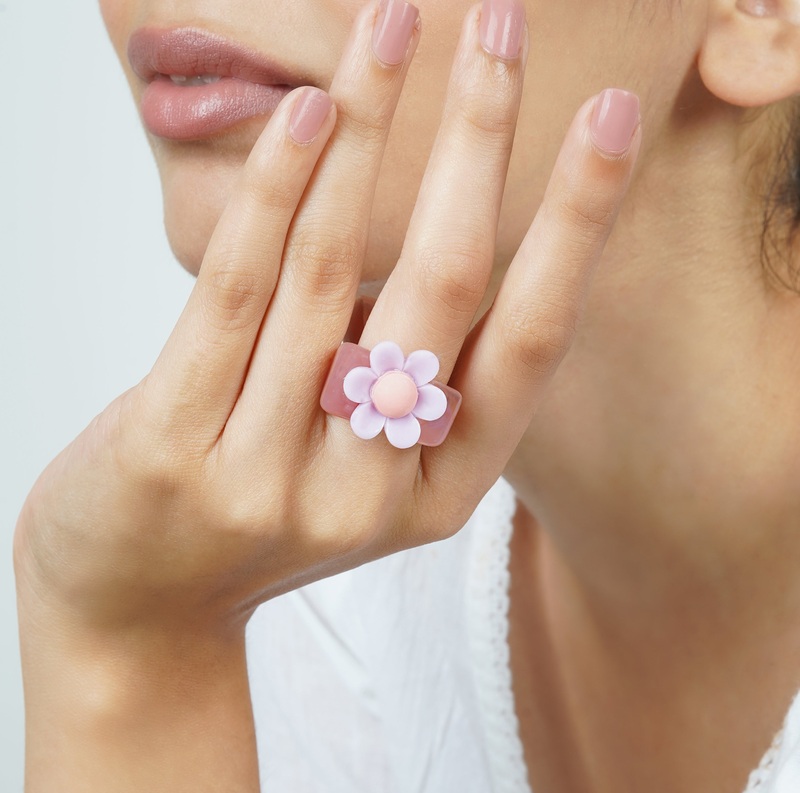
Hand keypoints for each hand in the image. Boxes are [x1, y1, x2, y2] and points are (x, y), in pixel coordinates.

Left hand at [14, 0, 640, 645]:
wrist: (142, 605)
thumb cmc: (257, 512)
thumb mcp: (356, 464)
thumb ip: (401, 373)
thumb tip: (433, 227)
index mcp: (442, 489)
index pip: (530, 341)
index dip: (576, 226)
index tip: (612, 124)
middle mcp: (373, 488)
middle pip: (445, 287)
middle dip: (481, 142)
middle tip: (502, 26)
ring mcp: (275, 478)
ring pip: (334, 272)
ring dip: (370, 132)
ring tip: (394, 26)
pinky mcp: (178, 453)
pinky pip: (237, 296)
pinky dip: (278, 193)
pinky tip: (310, 114)